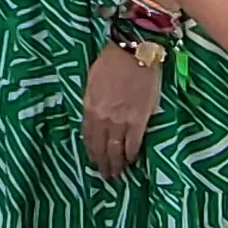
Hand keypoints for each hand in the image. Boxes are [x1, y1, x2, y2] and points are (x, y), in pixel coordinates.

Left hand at [81, 42, 162, 177]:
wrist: (133, 52)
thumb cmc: (111, 62)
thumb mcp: (92, 83)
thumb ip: (92, 103)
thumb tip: (95, 118)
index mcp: (90, 108)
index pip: (88, 137)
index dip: (92, 152)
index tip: (94, 162)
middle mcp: (103, 118)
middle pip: (101, 147)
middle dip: (103, 163)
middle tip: (107, 175)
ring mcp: (121, 120)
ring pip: (116, 149)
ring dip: (117, 164)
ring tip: (118, 174)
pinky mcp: (139, 119)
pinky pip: (133, 143)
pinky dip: (131, 154)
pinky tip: (131, 160)